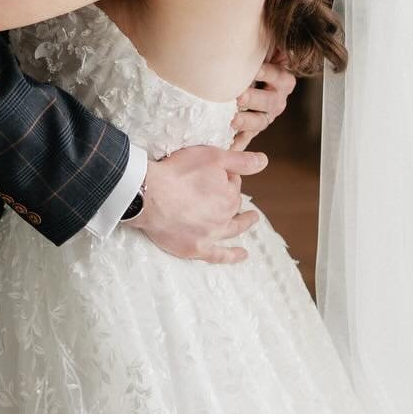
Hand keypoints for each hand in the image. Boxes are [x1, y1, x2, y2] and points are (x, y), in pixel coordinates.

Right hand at [135, 144, 268, 265]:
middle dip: (233, 198)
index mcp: (229, 196)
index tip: (219, 172)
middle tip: (230, 190)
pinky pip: (217, 256)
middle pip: (232, 207)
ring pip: (232, 230)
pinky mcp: (195, 249)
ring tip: (251, 220)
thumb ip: (241, 161)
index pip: (233, 185)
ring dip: (243, 224)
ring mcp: (210, 235)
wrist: (147, 196)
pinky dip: (231, 255)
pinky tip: (242, 255)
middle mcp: (224, 218)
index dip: (227, 176)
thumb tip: (265, 161)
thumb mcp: (213, 157)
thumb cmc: (177, 172)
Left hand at [232, 52, 296, 147]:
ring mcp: (265, 117)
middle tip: (240, 96)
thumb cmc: (256, 61)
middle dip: (254, 99)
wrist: (251, 82)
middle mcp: (277, 100)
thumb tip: (272, 33)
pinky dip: (237, 143)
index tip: (254, 69)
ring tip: (233, 120)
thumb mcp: (265, 50)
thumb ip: (270, 43)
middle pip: (269, 101)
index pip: (277, 75)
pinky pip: (245, 139)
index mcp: (283, 80)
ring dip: (246, 122)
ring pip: (259, 122)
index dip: (266, 72)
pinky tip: (226, 146)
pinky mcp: (252, 130)